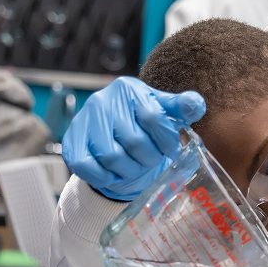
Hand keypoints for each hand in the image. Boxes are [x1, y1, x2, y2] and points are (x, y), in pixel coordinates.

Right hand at [62, 77, 205, 200]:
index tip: (169, 150)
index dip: (166, 141)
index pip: (154, 118)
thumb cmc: (142, 122)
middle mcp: (103, 101)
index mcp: (129, 89)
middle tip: (151, 160)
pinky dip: (105, 177)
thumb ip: (183, 106)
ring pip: (112, 157)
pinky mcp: (71, 142)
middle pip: (135, 141)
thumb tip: (196, 105)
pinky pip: (87, 167)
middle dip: (149, 158)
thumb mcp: (164, 110)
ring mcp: (84, 121)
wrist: (110, 132)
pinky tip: (114, 173)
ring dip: (130, 170)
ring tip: (135, 167)